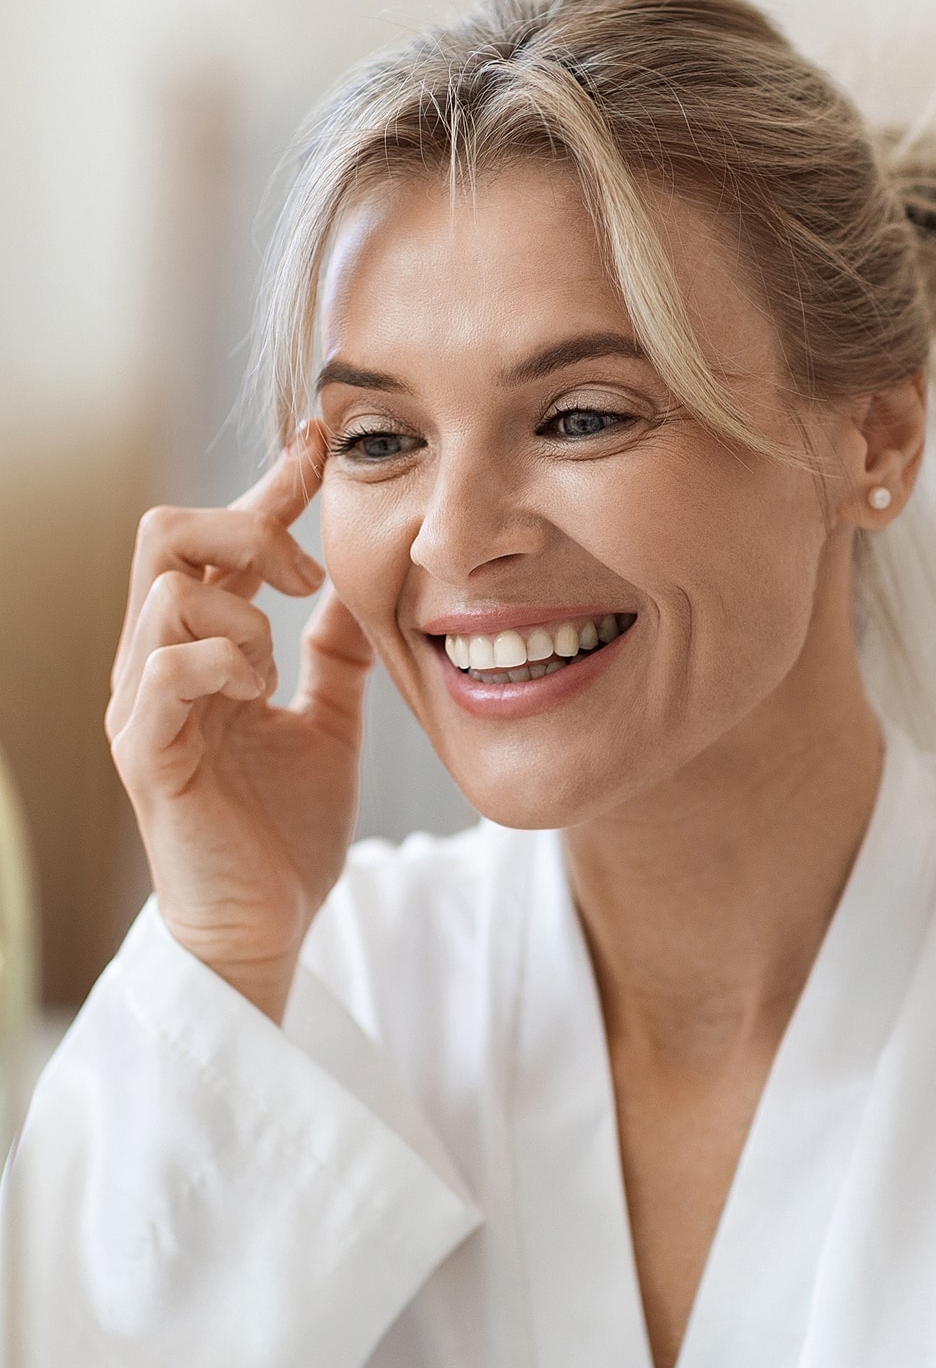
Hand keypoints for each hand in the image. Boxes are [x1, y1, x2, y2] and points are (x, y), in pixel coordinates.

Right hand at [106, 422, 373, 1021]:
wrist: (267, 926)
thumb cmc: (287, 831)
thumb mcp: (328, 723)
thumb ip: (335, 657)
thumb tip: (358, 589)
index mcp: (204, 650)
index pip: (224, 541)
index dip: (270, 485)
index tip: (322, 441)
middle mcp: (160, 663)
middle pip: (166, 531)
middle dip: (245, 524)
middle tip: (303, 572)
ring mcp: (144, 704)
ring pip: (168, 588)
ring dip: (242, 611)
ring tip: (276, 668)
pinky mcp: (145, 749)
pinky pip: (165, 664)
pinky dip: (226, 660)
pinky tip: (259, 693)